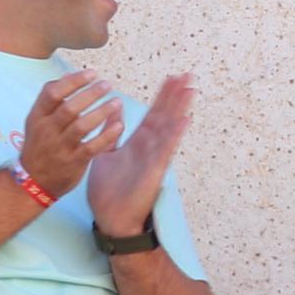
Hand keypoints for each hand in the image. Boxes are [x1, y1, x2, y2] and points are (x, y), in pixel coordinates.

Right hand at [15, 68, 124, 199]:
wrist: (32, 181)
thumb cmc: (40, 146)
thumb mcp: (36, 121)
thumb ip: (51, 100)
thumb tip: (68, 76)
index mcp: (37, 117)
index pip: (52, 93)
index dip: (73, 81)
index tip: (92, 73)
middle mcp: (47, 130)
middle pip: (69, 108)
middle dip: (90, 93)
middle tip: (107, 84)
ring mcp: (60, 147)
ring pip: (81, 126)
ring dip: (101, 112)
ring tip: (116, 101)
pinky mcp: (73, 162)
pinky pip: (92, 147)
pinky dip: (106, 135)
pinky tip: (119, 125)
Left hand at [85, 72, 193, 240]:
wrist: (110, 219)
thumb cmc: (107, 192)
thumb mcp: (105, 155)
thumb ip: (111, 133)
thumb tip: (114, 110)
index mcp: (136, 143)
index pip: (152, 114)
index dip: (162, 96)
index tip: (171, 78)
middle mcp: (148, 147)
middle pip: (164, 116)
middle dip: (174, 96)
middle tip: (187, 75)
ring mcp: (154, 158)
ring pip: (168, 129)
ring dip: (179, 109)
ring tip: (190, 90)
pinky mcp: (155, 170)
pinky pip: (165, 149)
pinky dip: (174, 134)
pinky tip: (184, 120)